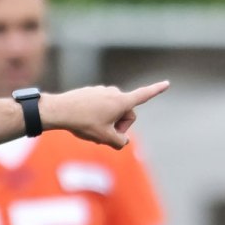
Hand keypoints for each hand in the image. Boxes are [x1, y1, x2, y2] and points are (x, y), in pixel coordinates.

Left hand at [41, 81, 169, 148]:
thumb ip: (120, 142)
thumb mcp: (104, 138)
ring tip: (91, 129)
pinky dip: (97, 115)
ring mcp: (101, 91)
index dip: (156, 90)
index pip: (144, 95)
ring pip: (112, 111)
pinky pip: (100, 107)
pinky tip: (83, 121)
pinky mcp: (91, 92)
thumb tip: (122, 140)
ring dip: (107, 121)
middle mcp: (114, 92)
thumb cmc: (83, 123)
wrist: (58, 110)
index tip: (167, 83)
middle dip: (120, 125)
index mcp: (121, 101)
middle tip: (105, 136)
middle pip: (126, 113)